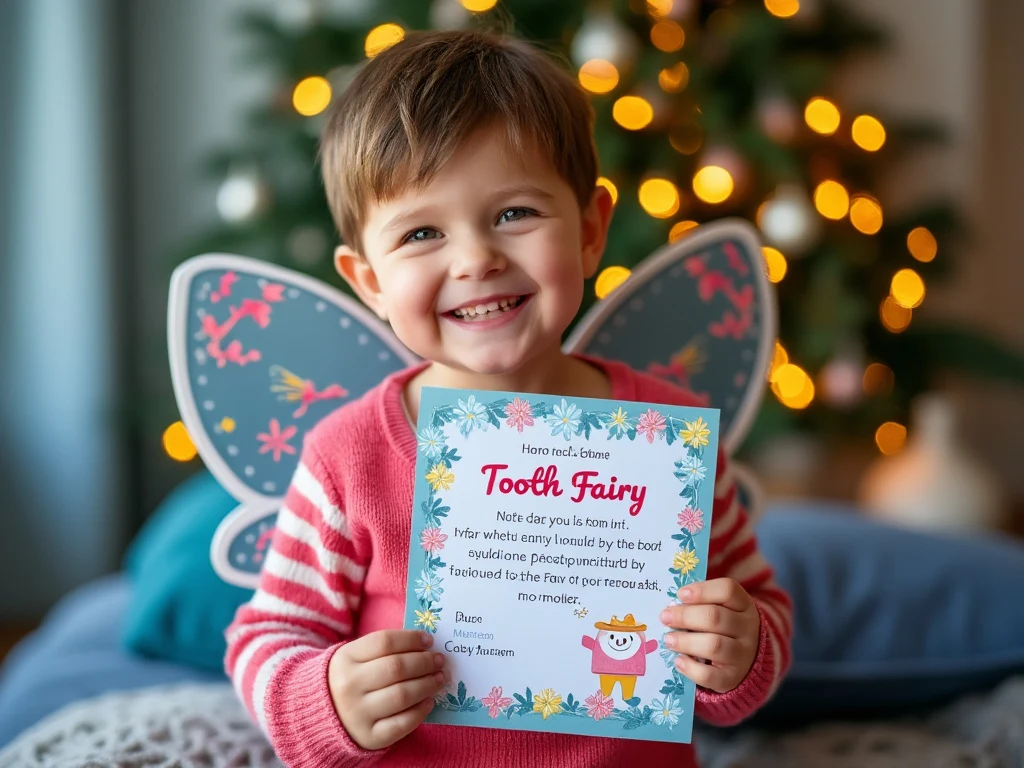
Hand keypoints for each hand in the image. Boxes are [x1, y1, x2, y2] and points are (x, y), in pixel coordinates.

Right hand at [328, 629, 447, 749]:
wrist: (323, 716)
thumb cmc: (351, 679)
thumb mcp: (355, 658)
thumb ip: (384, 649)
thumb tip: (425, 644)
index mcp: (346, 658)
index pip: (384, 642)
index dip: (410, 639)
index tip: (429, 640)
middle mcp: (349, 685)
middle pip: (396, 668)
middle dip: (424, 662)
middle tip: (439, 660)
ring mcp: (358, 713)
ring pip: (402, 695)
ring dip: (427, 685)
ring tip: (439, 678)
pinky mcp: (369, 736)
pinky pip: (402, 724)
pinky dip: (420, 711)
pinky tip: (429, 701)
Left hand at [659, 578, 759, 692]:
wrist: (748, 661)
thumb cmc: (725, 628)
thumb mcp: (722, 609)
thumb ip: (700, 605)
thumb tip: (671, 607)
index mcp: (743, 605)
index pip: (728, 590)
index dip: (702, 590)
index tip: (680, 594)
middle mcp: (747, 628)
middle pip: (715, 617)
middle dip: (685, 616)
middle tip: (665, 617)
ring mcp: (742, 655)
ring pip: (714, 645)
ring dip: (686, 641)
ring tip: (668, 639)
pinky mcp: (732, 678)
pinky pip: (710, 675)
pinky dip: (690, 668)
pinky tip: (678, 661)